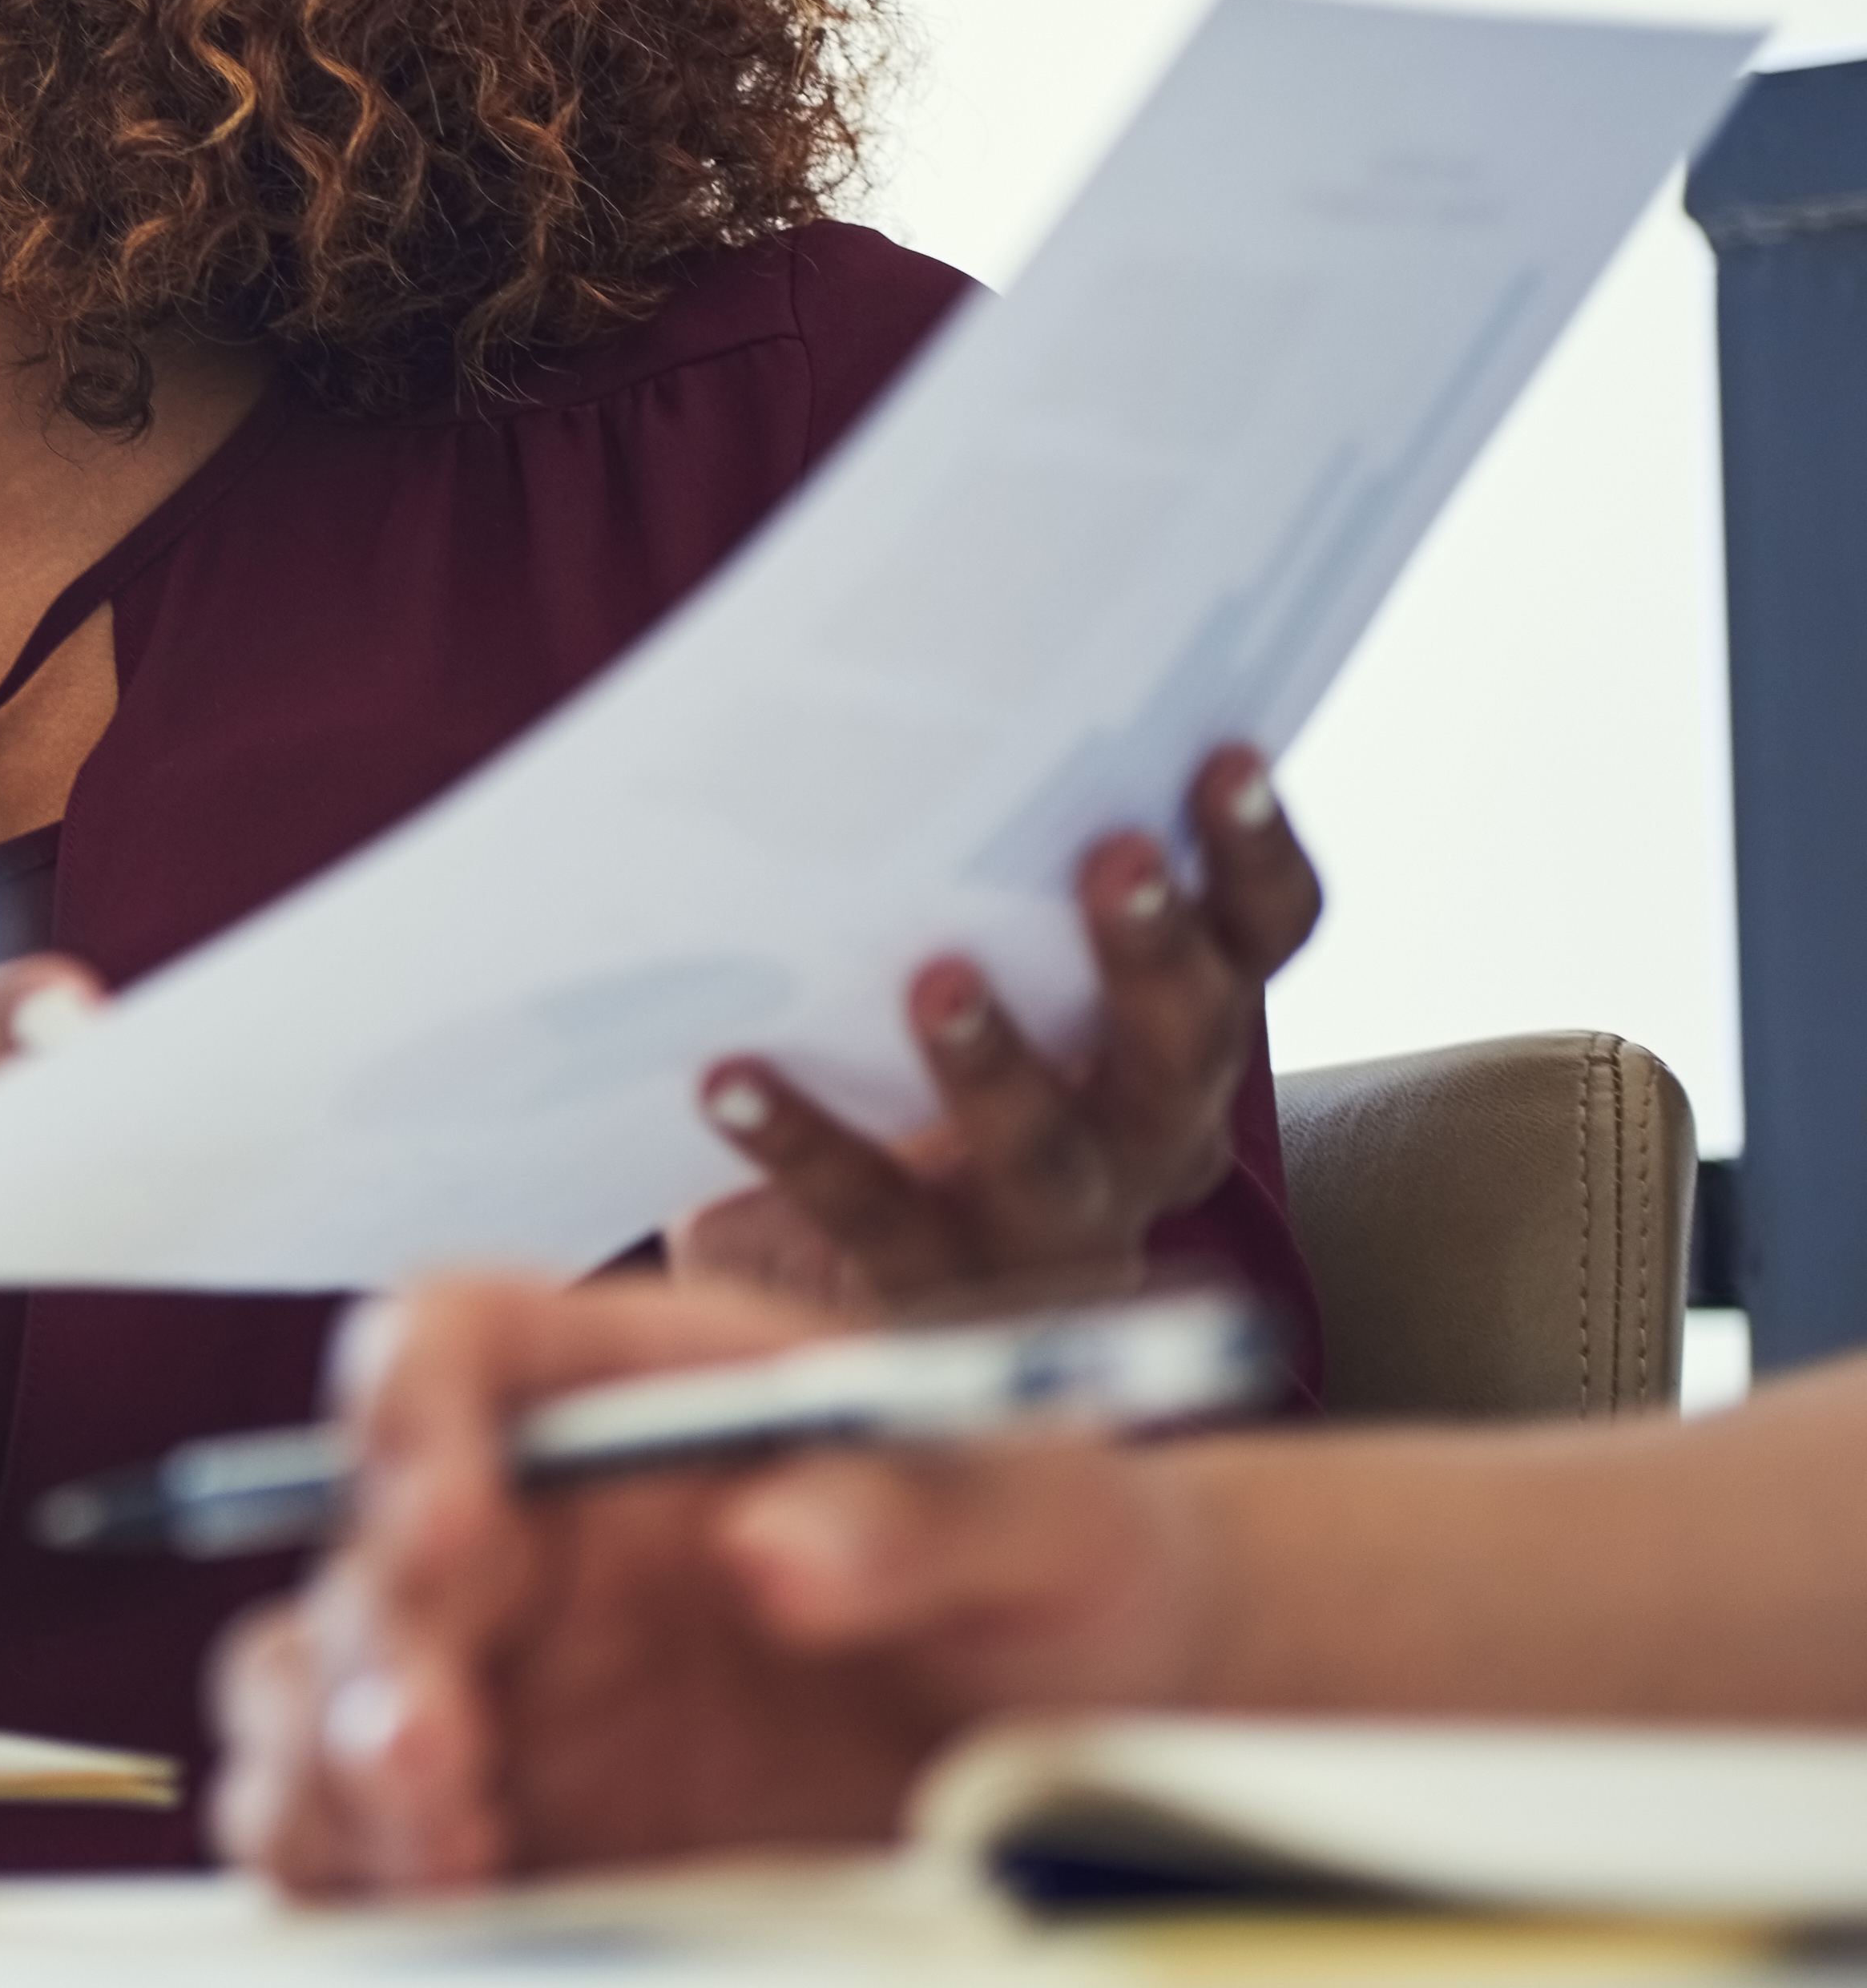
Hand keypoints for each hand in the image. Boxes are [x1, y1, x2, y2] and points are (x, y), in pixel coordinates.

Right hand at [211, 1270, 1219, 1895]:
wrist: (1105, 1731)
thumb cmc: (1060, 1567)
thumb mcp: (1042, 1509)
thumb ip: (917, 1508)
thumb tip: (773, 1551)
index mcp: (617, 1394)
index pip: (446, 1344)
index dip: (410, 1415)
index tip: (450, 1516)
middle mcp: (526, 1529)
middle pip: (363, 1549)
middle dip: (373, 1658)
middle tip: (435, 1761)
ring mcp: (504, 1681)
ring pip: (314, 1695)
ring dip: (330, 1770)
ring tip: (435, 1855)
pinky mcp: (510, 1824)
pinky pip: (360, 1838)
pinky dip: (356, 1873)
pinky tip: (436, 1907)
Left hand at [671, 745, 1322, 1310]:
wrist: (831, 1261)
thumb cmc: (914, 1055)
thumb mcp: (984, 955)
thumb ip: (987, 868)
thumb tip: (927, 703)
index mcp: (1178, 1034)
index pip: (1261, 941)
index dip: (1256, 858)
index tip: (1227, 760)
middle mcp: (1144, 1135)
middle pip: (1183, 1046)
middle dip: (1153, 951)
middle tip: (1117, 858)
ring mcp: (1043, 1225)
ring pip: (1044, 1153)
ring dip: (998, 1064)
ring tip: (939, 978)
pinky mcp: (926, 1284)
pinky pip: (866, 1212)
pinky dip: (798, 1140)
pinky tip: (725, 1077)